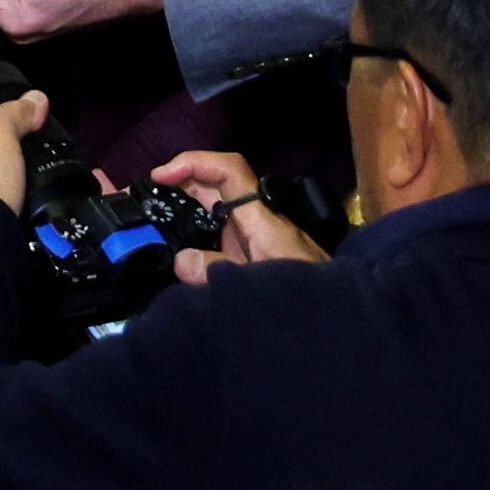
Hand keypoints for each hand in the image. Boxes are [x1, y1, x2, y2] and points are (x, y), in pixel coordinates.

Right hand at [151, 148, 328, 284]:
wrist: (345, 327)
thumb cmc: (311, 300)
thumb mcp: (263, 288)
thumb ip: (220, 272)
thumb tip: (180, 259)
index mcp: (263, 220)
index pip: (229, 170)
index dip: (193, 162)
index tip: (159, 178)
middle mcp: (261, 223)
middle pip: (216, 187)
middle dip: (179, 187)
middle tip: (143, 204)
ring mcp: (261, 241)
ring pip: (217, 213)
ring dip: (185, 213)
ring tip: (153, 229)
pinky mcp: (260, 260)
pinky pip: (222, 238)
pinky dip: (198, 239)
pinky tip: (181, 259)